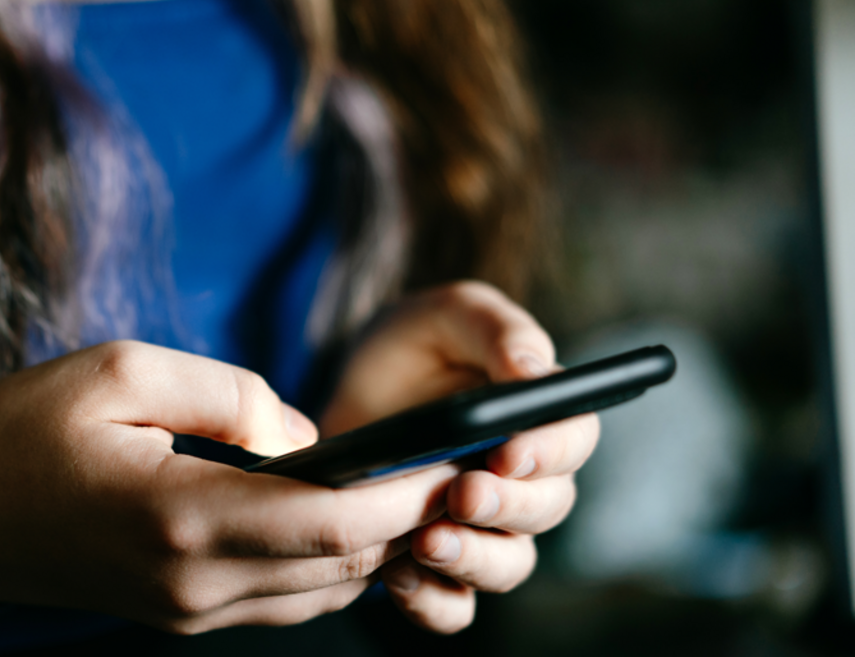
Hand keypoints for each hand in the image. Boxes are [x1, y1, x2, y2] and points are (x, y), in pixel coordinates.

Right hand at [0, 340, 458, 633]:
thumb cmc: (24, 432)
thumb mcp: (120, 371)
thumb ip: (228, 394)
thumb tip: (306, 435)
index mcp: (180, 516)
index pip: (330, 522)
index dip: (404, 494)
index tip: (451, 456)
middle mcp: (194, 582)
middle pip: (339, 563)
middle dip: (406, 518)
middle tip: (447, 463)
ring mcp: (188, 610)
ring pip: (320, 591)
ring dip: (371, 544)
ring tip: (405, 487)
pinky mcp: (181, 614)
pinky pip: (283, 600)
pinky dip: (328, 564)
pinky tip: (341, 519)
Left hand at [319, 281, 599, 633]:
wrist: (345, 392)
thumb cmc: (410, 346)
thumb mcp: (445, 315)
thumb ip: (494, 328)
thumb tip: (534, 369)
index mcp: (539, 415)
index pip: (574, 438)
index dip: (550, 451)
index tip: (509, 452)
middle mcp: (522, 479)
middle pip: (547, 508)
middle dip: (507, 506)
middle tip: (462, 493)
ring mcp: (482, 527)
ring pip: (508, 564)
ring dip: (475, 560)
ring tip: (427, 542)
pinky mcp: (436, 563)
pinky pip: (454, 605)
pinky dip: (434, 601)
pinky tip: (399, 577)